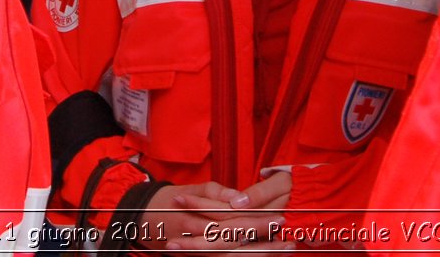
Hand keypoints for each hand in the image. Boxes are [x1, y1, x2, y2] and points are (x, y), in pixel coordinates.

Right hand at [142, 180, 289, 250]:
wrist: (149, 219)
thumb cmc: (177, 200)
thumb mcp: (196, 189)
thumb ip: (218, 193)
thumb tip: (239, 198)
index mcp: (197, 218)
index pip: (234, 221)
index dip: (259, 220)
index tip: (281, 217)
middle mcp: (199, 238)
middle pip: (238, 243)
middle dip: (266, 242)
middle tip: (290, 238)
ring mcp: (201, 252)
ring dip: (262, 254)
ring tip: (288, 249)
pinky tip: (269, 254)